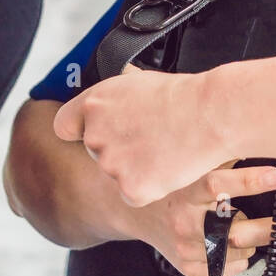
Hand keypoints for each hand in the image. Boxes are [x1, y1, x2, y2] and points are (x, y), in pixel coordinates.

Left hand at [54, 65, 232, 207]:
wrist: (211, 114)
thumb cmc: (184, 96)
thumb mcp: (139, 81)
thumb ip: (115, 96)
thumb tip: (116, 90)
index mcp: (93, 104)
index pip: (64, 126)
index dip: (81, 130)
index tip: (97, 132)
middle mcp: (95, 134)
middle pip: (96, 152)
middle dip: (119, 150)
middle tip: (149, 139)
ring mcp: (111, 165)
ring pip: (116, 175)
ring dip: (136, 169)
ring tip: (165, 148)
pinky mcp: (130, 189)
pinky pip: (134, 194)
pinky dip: (150, 188)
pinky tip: (168, 167)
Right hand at [127, 164, 275, 275]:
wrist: (134, 212)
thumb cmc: (170, 186)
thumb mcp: (190, 165)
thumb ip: (219, 155)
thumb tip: (254, 139)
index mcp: (186, 190)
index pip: (217, 184)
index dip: (249, 181)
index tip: (275, 177)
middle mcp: (184, 220)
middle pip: (232, 229)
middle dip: (264, 227)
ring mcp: (183, 245)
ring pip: (232, 252)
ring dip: (251, 243)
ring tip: (254, 231)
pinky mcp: (184, 264)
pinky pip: (223, 269)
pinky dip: (238, 260)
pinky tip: (237, 246)